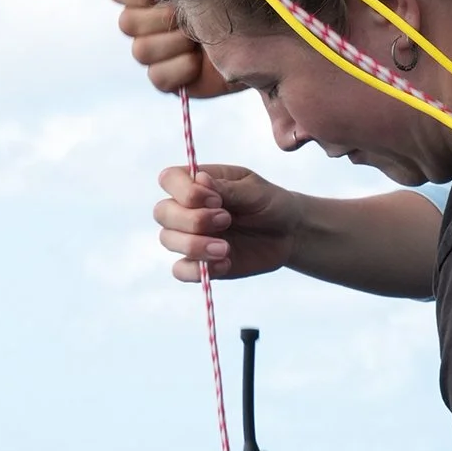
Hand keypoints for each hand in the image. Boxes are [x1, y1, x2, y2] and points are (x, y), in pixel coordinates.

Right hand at [106, 0, 231, 100]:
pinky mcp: (168, 79)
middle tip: (189, 14)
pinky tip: (199, 61)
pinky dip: (181, 68)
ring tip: (200, 37)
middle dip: (162, 17)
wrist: (264, 35)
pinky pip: (157, 77)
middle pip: (126, 22)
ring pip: (140, 50)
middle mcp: (146, 22)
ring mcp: (156, 52)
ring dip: (175, 42)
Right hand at [154, 161, 300, 282]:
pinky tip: (225, 264)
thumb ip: (227, 189)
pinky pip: (180, 270)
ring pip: (168, 240)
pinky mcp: (200, 263)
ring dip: (194, 245)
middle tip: (226, 220)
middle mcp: (187, 209)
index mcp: (198, 183)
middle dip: (192, 219)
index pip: (169, 179)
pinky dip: (198, 270)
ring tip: (226, 248)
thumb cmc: (270, 204)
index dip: (185, 191)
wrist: (289, 234)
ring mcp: (191, 236)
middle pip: (162, 212)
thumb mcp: (255, 191)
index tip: (216, 199)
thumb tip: (200, 179)